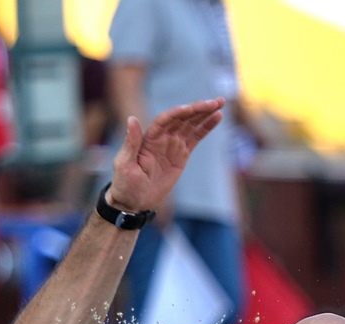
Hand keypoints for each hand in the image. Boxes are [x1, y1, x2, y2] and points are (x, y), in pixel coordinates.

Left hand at [106, 98, 223, 213]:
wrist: (133, 201)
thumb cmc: (125, 184)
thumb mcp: (125, 164)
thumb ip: (131, 142)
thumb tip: (132, 118)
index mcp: (149, 138)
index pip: (165, 120)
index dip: (178, 113)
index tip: (191, 108)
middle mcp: (162, 137)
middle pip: (182, 118)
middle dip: (198, 109)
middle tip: (215, 102)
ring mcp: (173, 145)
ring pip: (190, 125)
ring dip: (205, 114)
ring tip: (220, 103)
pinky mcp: (181, 155)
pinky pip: (195, 138)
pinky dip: (205, 128)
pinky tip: (217, 117)